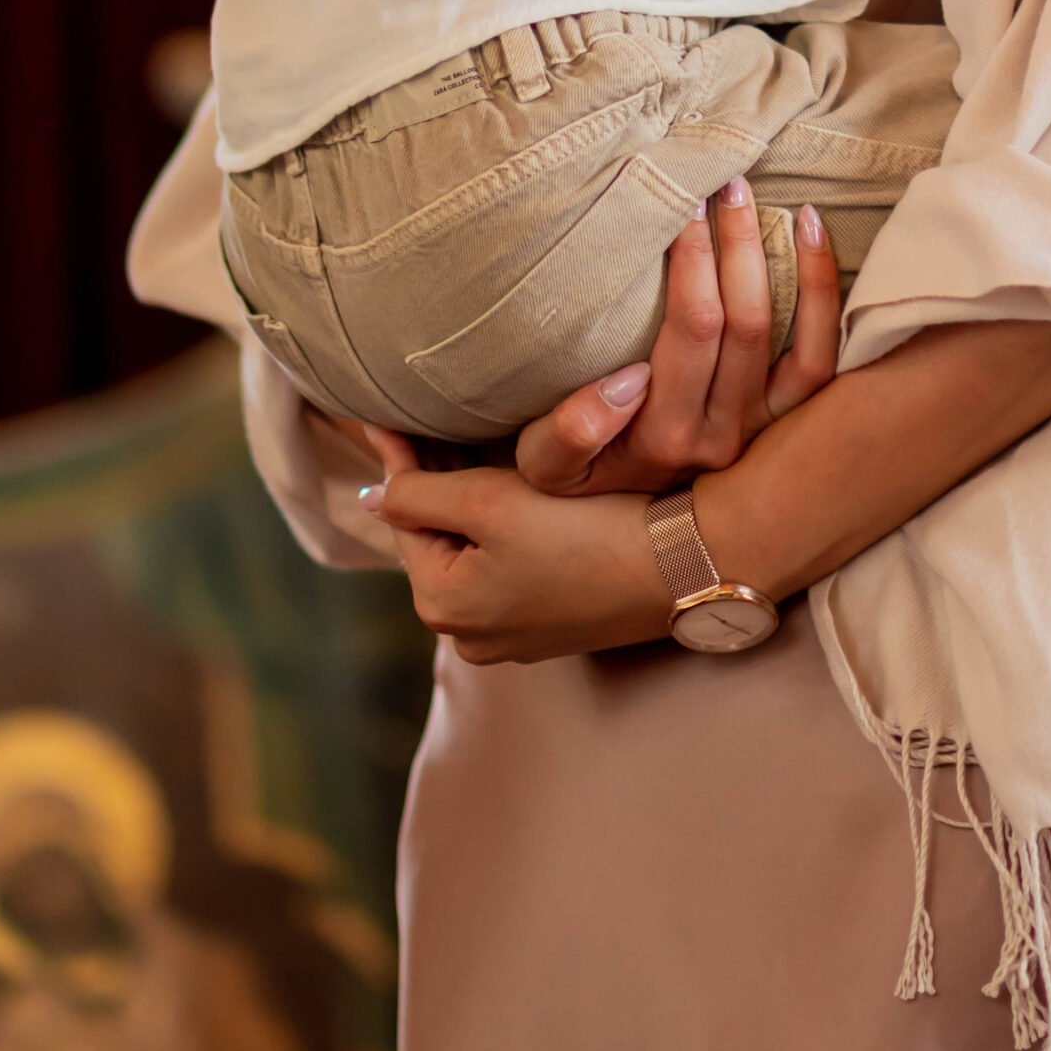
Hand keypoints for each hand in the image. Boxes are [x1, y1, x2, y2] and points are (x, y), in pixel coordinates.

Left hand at [359, 427, 670, 663]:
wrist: (682, 563)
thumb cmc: (584, 530)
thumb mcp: (489, 502)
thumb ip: (417, 495)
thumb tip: (368, 494)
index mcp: (444, 608)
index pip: (407, 516)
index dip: (402, 460)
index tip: (386, 414)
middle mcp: (470, 636)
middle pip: (441, 538)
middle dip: (440, 483)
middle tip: (434, 421)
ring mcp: (514, 636)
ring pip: (477, 552)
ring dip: (476, 506)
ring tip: (475, 447)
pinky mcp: (554, 625)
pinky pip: (512, 568)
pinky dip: (510, 531)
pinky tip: (524, 493)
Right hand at [513, 177, 841, 496]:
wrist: (637, 544)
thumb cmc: (580, 487)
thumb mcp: (543, 471)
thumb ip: (570, 432)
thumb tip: (628, 380)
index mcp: (665, 437)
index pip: (692, 330)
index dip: (692, 261)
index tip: (678, 205)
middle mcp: (725, 437)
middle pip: (743, 321)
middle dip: (732, 242)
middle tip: (717, 182)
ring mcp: (765, 432)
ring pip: (788, 335)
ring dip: (776, 256)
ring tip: (752, 196)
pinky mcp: (793, 426)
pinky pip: (822, 357)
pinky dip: (823, 291)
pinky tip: (811, 229)